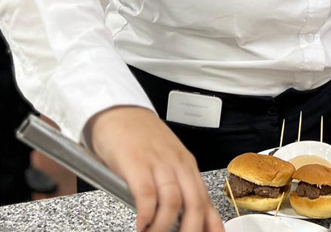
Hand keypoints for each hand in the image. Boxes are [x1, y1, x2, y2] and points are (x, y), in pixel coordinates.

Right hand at [85, 106, 223, 231]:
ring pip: (173, 202)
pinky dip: (146, 215)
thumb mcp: (165, 161)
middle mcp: (177, 164)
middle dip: (191, 230)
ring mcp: (158, 162)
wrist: (118, 111)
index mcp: (187, 165)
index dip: (212, 224)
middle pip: (195, 204)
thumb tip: (180, 218)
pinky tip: (141, 225)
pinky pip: (147, 195)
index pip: (206, 200)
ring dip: (163, 227)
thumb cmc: (140, 138)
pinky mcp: (136, 163)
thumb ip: (175, 186)